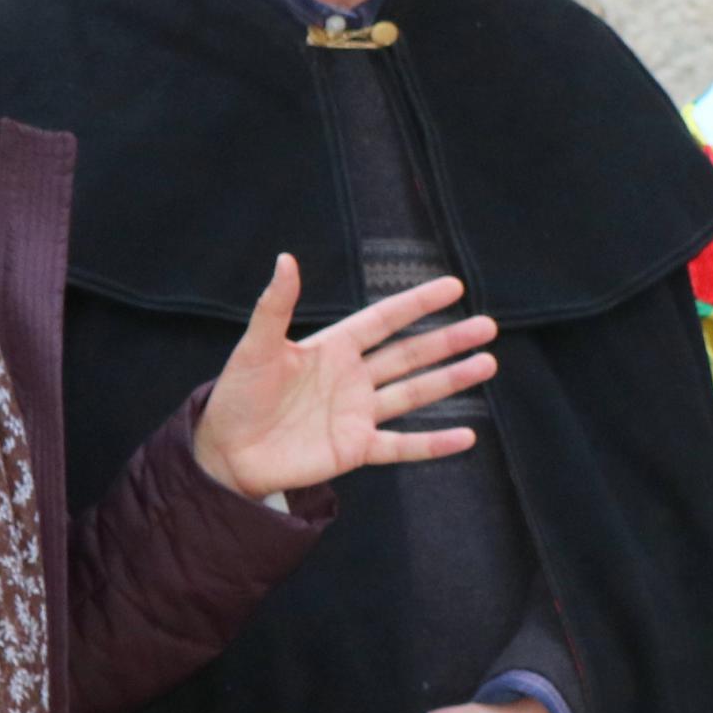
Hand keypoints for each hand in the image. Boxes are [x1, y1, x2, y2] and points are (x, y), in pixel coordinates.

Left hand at [194, 266, 498, 500]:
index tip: (454, 287)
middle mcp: (352, 378)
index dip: (418, 304)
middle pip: (410, 354)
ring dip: (451, 380)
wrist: (225, 453)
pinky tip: (467, 436)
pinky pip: (402, 446)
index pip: (384, 320)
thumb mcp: (255, 347)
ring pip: (414, 393)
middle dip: (448, 340)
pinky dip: (434, 444)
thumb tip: (287, 259)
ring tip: (487, 364)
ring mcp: (357, 414)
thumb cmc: (236, 397)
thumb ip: (275, 307)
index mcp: (332, 348)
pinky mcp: (355, 449)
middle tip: (488, 325)